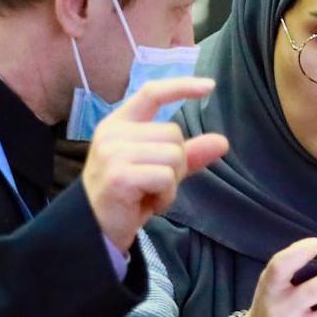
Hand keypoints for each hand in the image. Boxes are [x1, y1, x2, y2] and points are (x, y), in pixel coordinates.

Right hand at [82, 77, 228, 250]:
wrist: (94, 230)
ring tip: (149, 194)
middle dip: (176, 163)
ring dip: (171, 183)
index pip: (151, 93)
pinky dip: (165, 195)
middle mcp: (112, 133)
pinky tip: (147, 204)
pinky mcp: (119, 175)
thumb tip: (222, 142)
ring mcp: (113, 153)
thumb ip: (188, 155)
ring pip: (173, 156)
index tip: (210, 86)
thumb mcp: (158, 171)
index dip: (181, 87)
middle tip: (154, 184)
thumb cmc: (127, 198)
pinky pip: (166, 177)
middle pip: (174, 133)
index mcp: (119, 124)